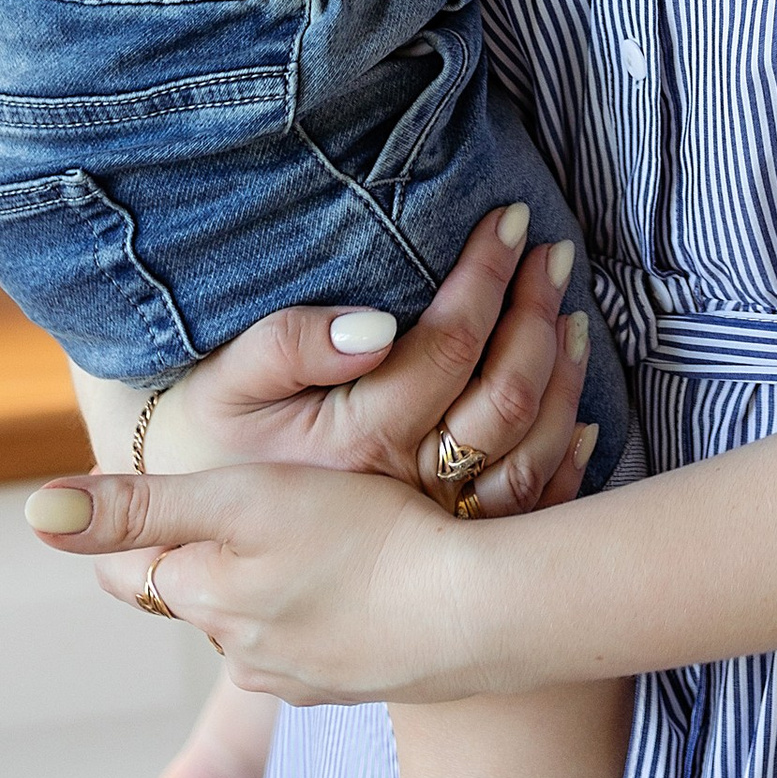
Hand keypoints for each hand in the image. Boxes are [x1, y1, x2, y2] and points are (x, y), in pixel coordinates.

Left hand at [24, 461, 515, 704]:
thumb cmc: (361, 538)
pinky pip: (322, 637)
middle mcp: (242, 655)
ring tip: (313, 532)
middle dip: (211, 552)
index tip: (157, 492)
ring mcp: (304, 678)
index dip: (137, 525)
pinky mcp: (361, 682)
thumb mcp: (243, 500)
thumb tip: (34, 510)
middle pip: (200, 593)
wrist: (475, 612)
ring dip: (273, 581)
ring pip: (262, 618)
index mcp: (205, 600)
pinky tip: (364, 578)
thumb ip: (142, 505)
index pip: (135, 567)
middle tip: (246, 498)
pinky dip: (328, 607)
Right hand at [154, 205, 598, 512]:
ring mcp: (430, 531)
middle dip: (537, 314)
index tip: (510, 221)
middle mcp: (403, 492)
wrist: (195, 533)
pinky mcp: (442, 556)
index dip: (487, 277)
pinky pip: (527, 515)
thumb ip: (290, 344)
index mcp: (355, 444)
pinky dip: (565, 461)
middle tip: (553, 253)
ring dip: (561, 378)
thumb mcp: (226, 380)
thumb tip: (377, 326)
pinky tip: (582, 418)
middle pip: (504, 399)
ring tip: (571, 313)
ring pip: (529, 456)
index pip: (448, 346)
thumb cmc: (209, 440)